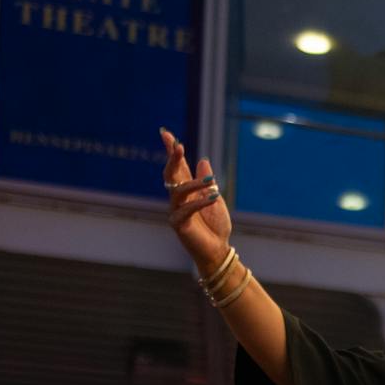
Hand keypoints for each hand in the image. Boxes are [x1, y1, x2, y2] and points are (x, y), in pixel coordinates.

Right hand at [160, 128, 231, 272]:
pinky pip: (186, 210)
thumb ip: (207, 182)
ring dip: (195, 184)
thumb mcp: (214, 199)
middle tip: (178, 145)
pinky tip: (213, 196)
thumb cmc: (215, 226)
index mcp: (186, 191)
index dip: (171, 151)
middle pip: (171, 175)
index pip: (177, 167)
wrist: (217, 250)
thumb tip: (202, 160)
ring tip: (212, 181)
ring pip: (179, 191)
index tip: (166, 134)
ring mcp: (176, 211)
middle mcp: (178, 199)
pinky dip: (200, 202)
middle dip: (173, 159)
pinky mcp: (179, 224)